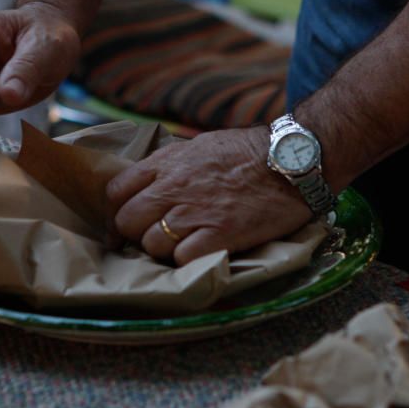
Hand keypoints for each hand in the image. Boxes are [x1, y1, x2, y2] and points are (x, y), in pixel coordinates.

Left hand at [106, 126, 312, 264]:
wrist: (292, 158)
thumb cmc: (249, 151)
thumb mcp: (199, 146)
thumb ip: (171, 165)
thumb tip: (151, 183)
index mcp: (166, 163)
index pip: (116, 192)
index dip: (122, 210)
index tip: (133, 219)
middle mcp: (173, 187)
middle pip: (127, 222)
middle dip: (138, 233)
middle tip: (159, 236)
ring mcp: (194, 212)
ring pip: (151, 245)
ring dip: (164, 251)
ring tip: (185, 244)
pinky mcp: (219, 233)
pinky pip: (182, 258)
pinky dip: (187, 261)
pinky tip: (202, 251)